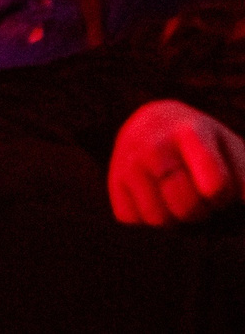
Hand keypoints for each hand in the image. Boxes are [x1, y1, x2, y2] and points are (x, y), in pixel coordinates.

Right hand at [109, 100, 244, 224]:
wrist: (155, 123)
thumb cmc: (207, 147)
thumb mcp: (232, 151)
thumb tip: (243, 205)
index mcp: (192, 132)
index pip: (215, 186)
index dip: (222, 198)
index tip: (218, 189)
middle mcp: (153, 143)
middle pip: (185, 207)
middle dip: (200, 211)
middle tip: (199, 197)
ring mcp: (127, 161)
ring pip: (157, 219)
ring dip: (173, 219)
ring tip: (177, 199)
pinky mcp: (112, 179)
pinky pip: (132, 221)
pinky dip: (147, 218)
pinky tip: (154, 198)